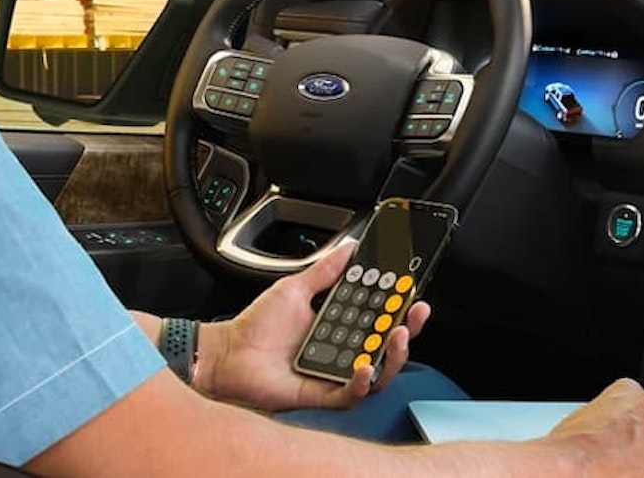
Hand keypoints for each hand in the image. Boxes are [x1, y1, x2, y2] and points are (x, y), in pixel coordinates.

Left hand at [195, 240, 430, 411]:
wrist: (228, 353)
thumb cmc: (257, 326)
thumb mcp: (295, 288)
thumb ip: (326, 270)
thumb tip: (350, 247)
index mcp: (341, 325)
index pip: (380, 316)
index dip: (399, 305)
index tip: (411, 289)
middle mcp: (344, 351)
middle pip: (388, 344)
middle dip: (408, 328)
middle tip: (415, 311)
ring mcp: (336, 374)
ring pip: (379, 372)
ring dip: (394, 355)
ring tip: (397, 335)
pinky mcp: (324, 396)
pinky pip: (351, 395)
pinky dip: (361, 382)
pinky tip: (364, 367)